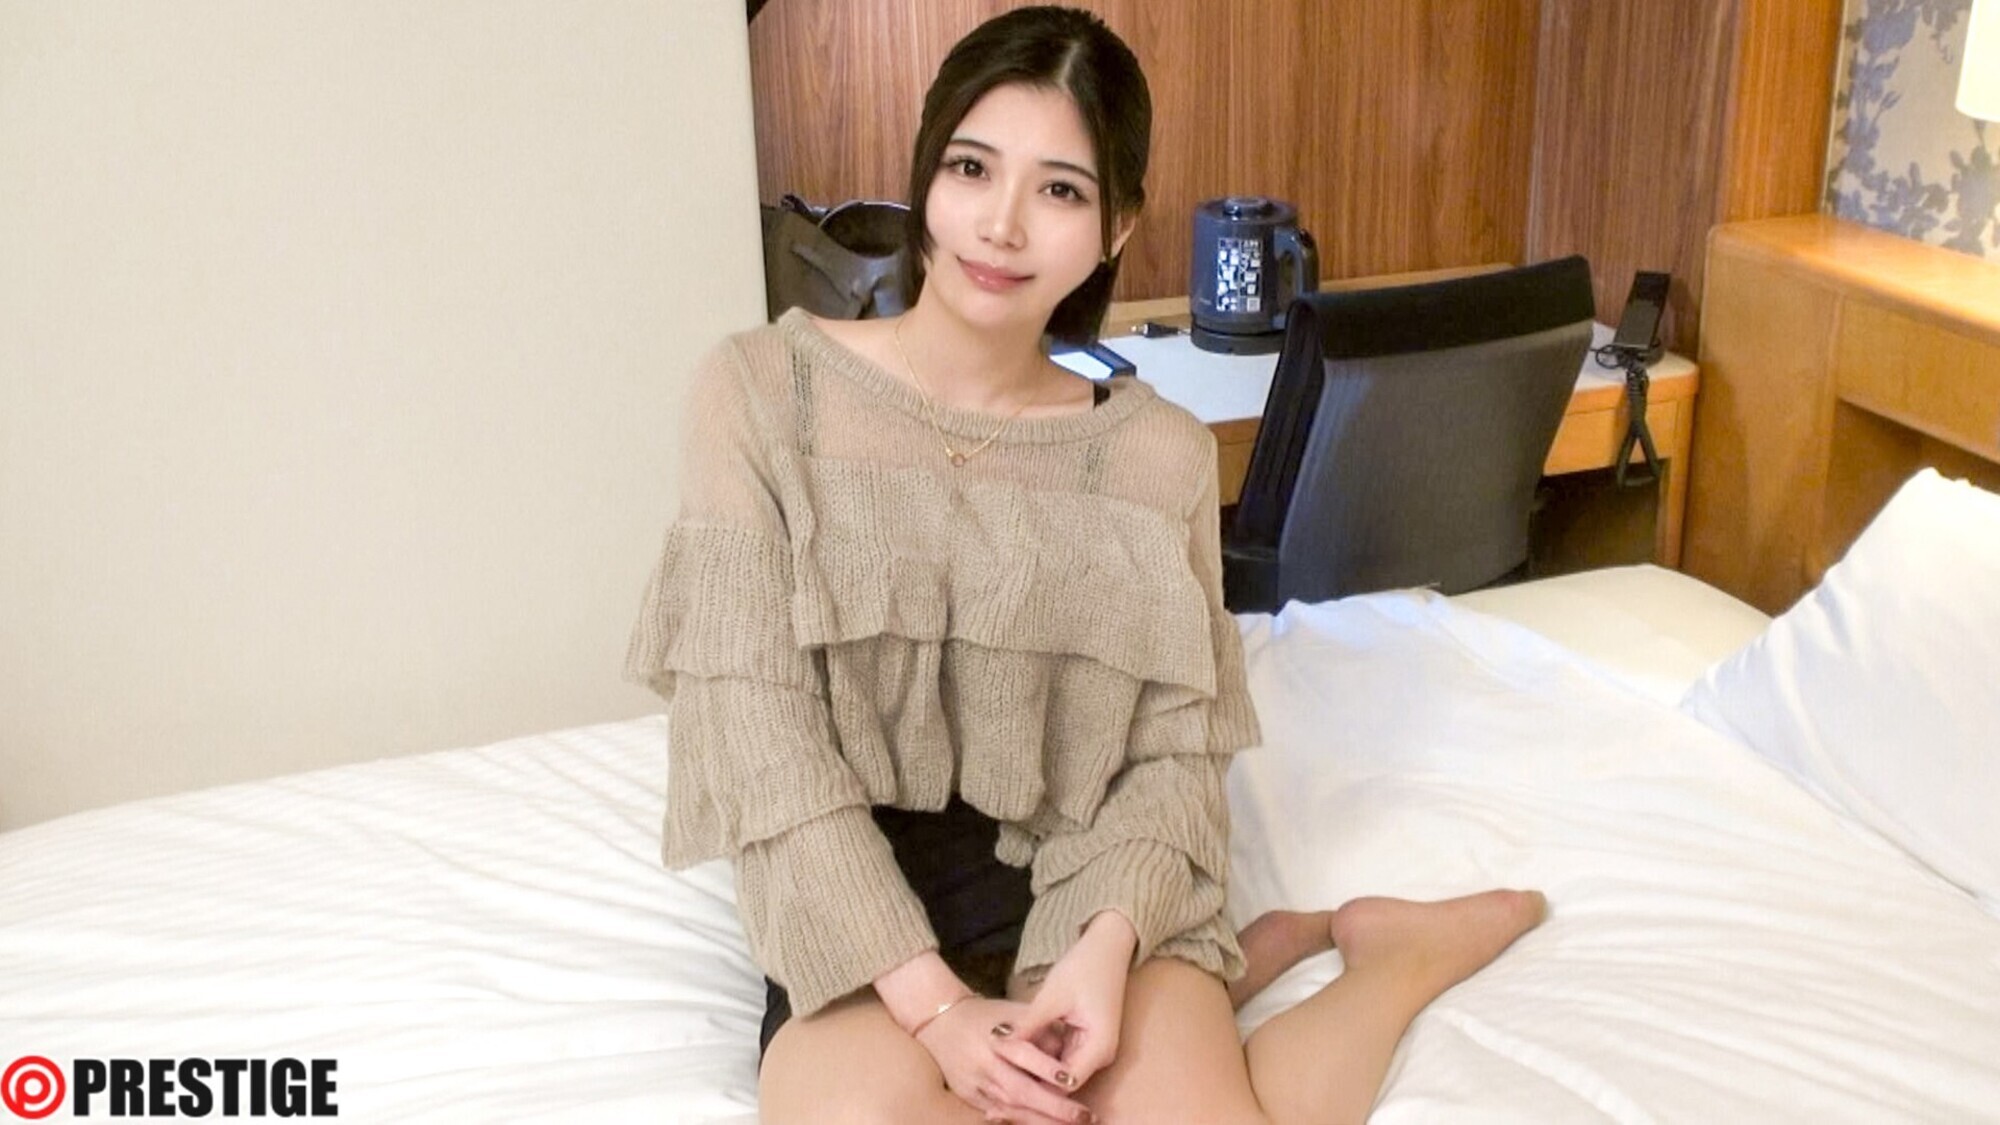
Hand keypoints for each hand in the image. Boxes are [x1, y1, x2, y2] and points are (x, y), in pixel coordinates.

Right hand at [915, 995, 1094, 1124]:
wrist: (938, 1022)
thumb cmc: (985, 1016)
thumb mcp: (1013, 1013)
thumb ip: (1042, 1032)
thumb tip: (1070, 1056)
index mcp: (997, 1036)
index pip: (1025, 1055)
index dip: (1050, 1069)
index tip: (1074, 1080)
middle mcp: (984, 1062)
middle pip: (1021, 1090)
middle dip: (1054, 1107)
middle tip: (1084, 1116)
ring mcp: (975, 1082)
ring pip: (1011, 1107)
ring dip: (1041, 1120)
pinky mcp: (968, 1096)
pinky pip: (996, 1114)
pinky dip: (1018, 1121)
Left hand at [1014, 911, 1136, 1091]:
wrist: (1107, 948)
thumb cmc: (1084, 968)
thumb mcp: (1052, 996)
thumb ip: (1028, 1023)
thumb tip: (998, 1041)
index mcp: (1098, 1047)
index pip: (1066, 1084)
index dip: (1037, 1089)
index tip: (1006, 1090)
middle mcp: (1101, 1056)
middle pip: (1065, 1083)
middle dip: (1034, 1086)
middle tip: (998, 1094)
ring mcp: (1095, 1050)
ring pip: (1061, 1073)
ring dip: (1036, 1074)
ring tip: (1003, 1081)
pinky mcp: (1087, 1041)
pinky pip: (1062, 1059)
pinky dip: (1042, 1060)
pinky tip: (1018, 1061)